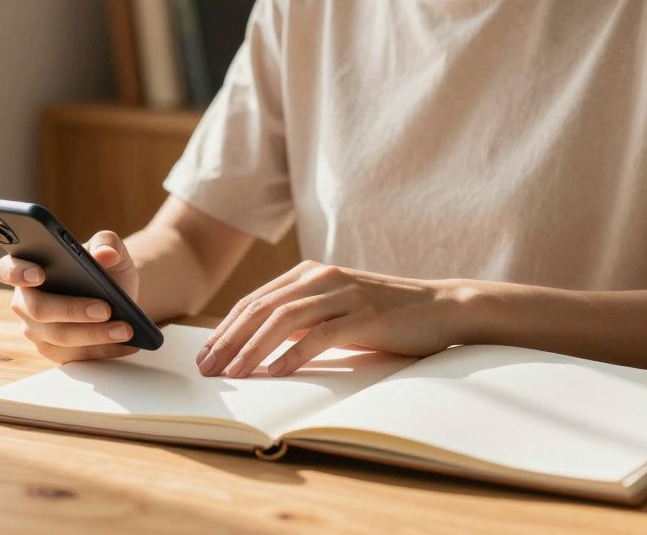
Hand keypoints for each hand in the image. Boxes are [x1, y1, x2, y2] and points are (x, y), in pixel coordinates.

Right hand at [0, 230, 141, 363]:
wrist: (118, 296)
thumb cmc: (104, 267)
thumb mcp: (109, 248)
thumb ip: (107, 242)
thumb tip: (105, 254)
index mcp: (27, 268)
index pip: (7, 269)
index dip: (18, 272)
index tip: (40, 274)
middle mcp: (25, 302)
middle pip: (39, 310)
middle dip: (73, 310)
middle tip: (105, 309)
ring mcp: (37, 330)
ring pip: (60, 337)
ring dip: (95, 334)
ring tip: (125, 328)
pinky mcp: (55, 352)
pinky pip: (76, 356)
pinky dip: (105, 349)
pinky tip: (128, 343)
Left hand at [195, 261, 466, 377]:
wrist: (440, 307)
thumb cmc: (384, 315)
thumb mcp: (334, 310)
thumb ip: (300, 319)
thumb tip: (256, 344)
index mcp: (309, 273)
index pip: (254, 302)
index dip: (225, 329)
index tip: (205, 355)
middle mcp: (321, 277)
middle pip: (261, 309)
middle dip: (229, 340)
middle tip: (208, 369)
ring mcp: (343, 294)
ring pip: (284, 319)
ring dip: (253, 349)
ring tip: (234, 374)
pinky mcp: (365, 315)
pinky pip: (320, 334)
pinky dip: (294, 354)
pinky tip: (277, 373)